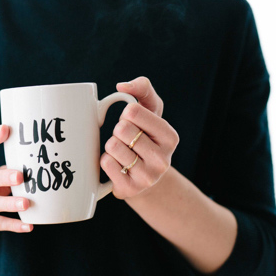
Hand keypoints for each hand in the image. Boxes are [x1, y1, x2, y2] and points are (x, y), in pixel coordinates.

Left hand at [100, 76, 179, 199]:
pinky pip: (106, 163)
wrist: (144, 177)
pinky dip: (105, 160)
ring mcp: (148, 177)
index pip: (133, 111)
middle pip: (121, 129)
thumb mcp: (150, 110)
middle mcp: (163, 159)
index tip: (132, 122)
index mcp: (170, 137)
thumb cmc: (145, 137)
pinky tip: (117, 165)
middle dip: (118, 131)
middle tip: (126, 139)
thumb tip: (122, 86)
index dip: (126, 114)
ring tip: (122, 153)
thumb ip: (142, 88)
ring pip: (112, 146)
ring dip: (111, 146)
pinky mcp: (130, 189)